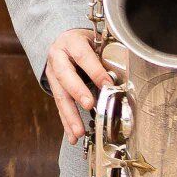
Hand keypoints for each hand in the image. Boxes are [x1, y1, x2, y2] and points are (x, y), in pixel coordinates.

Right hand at [43, 27, 113, 144]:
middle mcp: (58, 58)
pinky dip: (67, 122)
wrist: (63, 40)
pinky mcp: (54, 88)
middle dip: (78, 92)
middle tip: (89, 105)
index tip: (108, 84)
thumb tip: (124, 77)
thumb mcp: (95, 41)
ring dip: (70, 115)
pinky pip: (60, 106)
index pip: (83, 56)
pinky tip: (73, 136)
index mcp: (71, 42)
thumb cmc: (84, 41)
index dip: (95, 71)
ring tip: (79, 131)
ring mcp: (53, 74)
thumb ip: (106, 56)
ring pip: (60, 96)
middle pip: (65, 76)